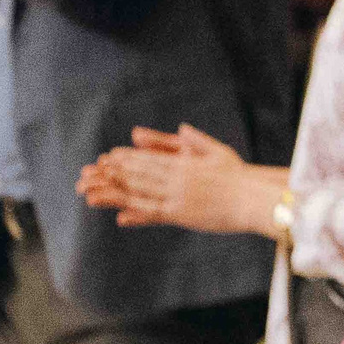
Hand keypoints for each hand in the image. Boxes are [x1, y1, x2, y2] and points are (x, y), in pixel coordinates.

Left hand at [74, 124, 270, 233]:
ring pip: (139, 191)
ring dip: (113, 191)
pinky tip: (119, 215)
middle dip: (111, 173)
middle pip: (137, 173)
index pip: (149, 158)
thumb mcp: (218, 152)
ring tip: (90, 192)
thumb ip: (196, 140)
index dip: (126, 158)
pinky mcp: (182, 214)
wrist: (254, 197)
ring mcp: (177, 195)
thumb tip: (181, 127)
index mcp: (184, 162)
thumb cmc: (240, 176)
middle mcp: (176, 177)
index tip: (107, 157)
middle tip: (88, 173)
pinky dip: (135, 213)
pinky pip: (153, 213)